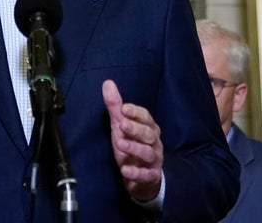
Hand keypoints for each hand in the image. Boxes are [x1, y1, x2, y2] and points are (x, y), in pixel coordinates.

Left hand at [102, 79, 162, 201]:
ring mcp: (153, 160)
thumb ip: (115, 106)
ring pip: (148, 153)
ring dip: (134, 148)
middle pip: (148, 133)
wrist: (143, 177)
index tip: (123, 108)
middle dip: (135, 128)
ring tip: (120, 144)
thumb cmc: (132, 145)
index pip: (145, 117)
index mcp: (149, 127)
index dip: (135, 112)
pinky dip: (136, 173)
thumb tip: (107, 83)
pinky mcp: (150, 176)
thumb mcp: (121, 125)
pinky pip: (145, 175)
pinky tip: (125, 170)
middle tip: (122, 124)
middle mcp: (154, 142)